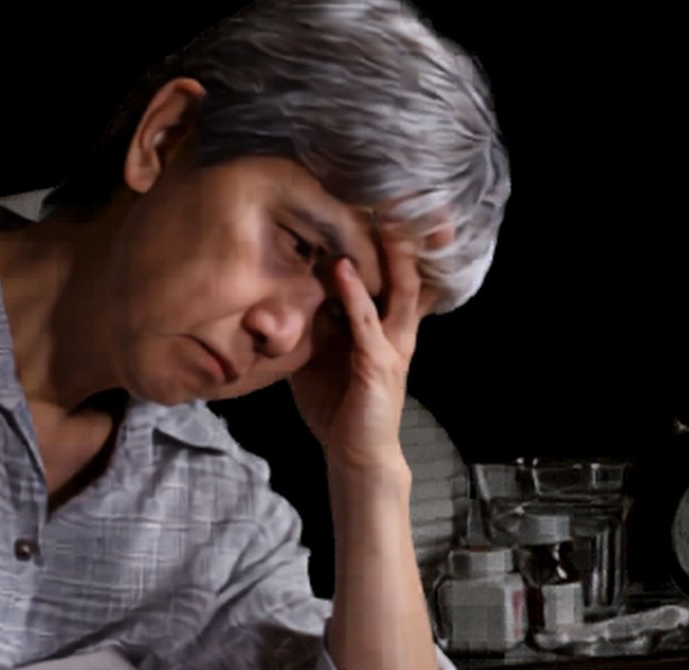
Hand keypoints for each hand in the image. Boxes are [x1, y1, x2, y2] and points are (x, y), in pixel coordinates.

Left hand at [288, 217, 454, 475]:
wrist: (355, 455)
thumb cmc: (337, 407)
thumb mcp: (320, 355)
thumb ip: (312, 322)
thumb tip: (283, 294)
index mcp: (384, 325)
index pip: (391, 272)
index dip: (386, 240)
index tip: (370, 203)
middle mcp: (396, 329)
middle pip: (405, 270)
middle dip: (400, 234)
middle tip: (391, 194)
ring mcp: (392, 345)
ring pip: (398, 288)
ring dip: (386, 252)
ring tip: (377, 216)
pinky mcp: (380, 364)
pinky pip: (367, 322)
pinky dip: (355, 294)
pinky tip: (342, 269)